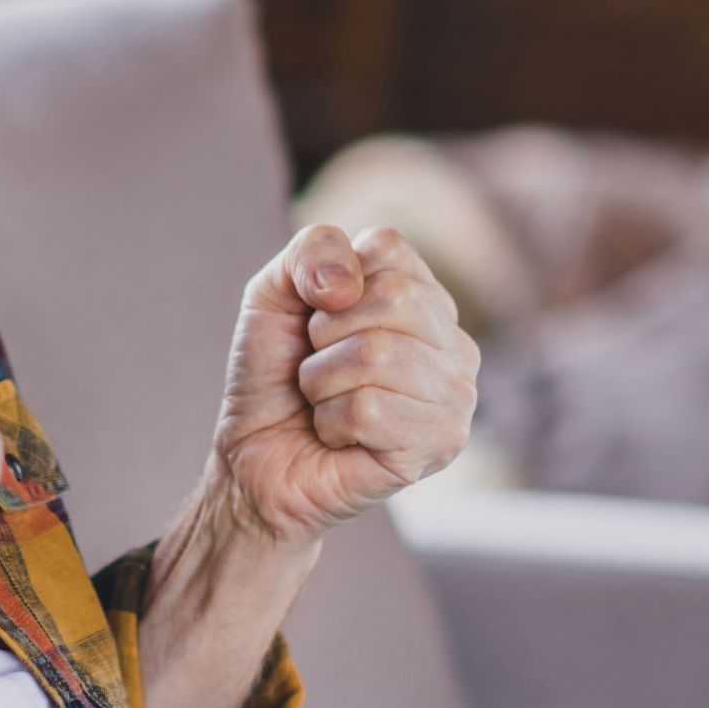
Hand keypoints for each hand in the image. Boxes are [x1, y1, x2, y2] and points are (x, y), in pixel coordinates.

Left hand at [206, 222, 480, 547]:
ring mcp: (455, 397)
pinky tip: (339, 438)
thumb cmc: (275, 376)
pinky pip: (369, 411)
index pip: (388, 247)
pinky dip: (331, 423)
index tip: (316, 321)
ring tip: (326, 405)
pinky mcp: (438, 446)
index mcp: (425, 299)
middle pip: (393, 298)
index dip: (328, 283)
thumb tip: (347, 283)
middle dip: (326, 335)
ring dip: (322, 384)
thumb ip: (310, 251)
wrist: (253, 459)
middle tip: (318, 370)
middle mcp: (454, 344)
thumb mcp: (274, 294)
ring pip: (378, 356)